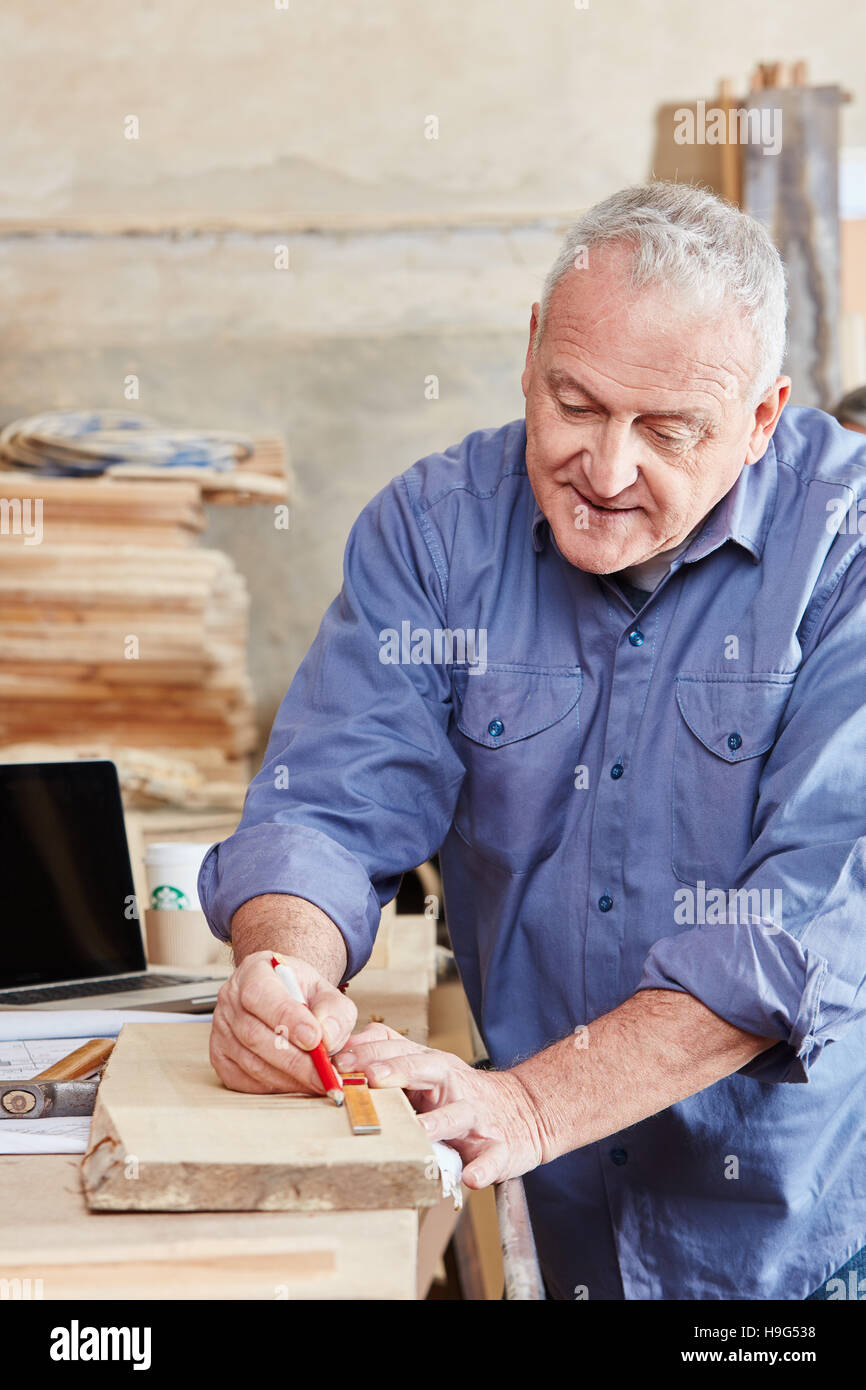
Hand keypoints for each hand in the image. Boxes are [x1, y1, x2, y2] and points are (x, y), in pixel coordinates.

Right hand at [210, 950, 356, 1093]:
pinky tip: (296, 1082)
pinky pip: (245, 1080)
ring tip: (318, 1080)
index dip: (287, 1019)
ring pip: (251, 1062)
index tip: (315, 1039)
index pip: (260, 994)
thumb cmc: (302, 992)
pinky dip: (274, 1086)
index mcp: (254, 972)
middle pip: (254, 1035)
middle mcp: (230, 999)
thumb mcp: (325, 991)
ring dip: (288, 1078)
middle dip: (294, 1061)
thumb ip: (334, 1011)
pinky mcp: (220, 1057)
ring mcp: (221, 1030)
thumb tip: (328, 1038)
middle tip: (324, 1074)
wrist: (284, 995)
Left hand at [335, 1023, 544, 1187]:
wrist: (522, 1112)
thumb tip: (346, 1047)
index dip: (370, 1053)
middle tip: (373, 1076)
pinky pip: (493, 1156)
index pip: (400, 1050)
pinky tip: (471, 1177)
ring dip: (440, 1122)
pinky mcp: (499, 1146)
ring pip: (459, 1114)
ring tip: (420, 1130)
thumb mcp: (428, 1068)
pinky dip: (484, 1167)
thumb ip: (391, 1055)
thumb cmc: (460, 1094)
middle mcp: (453, 1085)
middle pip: (427, 1069)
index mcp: (432, 1067)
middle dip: (399, 1070)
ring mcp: (477, 1116)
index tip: (339, 1060)